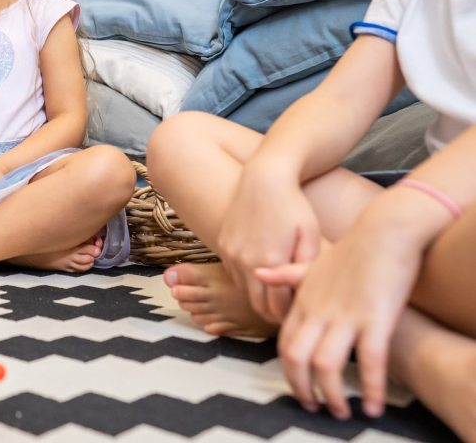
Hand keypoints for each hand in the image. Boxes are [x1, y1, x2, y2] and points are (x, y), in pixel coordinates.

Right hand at [217, 161, 322, 323]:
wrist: (264, 178)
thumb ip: (306, 269)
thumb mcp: (311, 236)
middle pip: (258, 306)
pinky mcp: (222, 245)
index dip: (291, 315)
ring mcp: (231, 253)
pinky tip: (264, 270)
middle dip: (275, 313)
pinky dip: (248, 279)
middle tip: (291, 310)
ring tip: (280, 290)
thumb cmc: (293, 206)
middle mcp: (246, 261)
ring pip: (245, 291)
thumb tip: (304, 296)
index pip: (278, 308)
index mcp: (270, 262)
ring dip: (261, 296)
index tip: (302, 313)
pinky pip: (235, 274)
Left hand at [256, 198, 426, 419]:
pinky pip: (371, 362)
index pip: (285, 342)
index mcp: (304, 301)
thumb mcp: (313, 260)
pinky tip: (373, 406)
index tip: (299, 388)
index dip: (289, 371)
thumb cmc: (353, 249)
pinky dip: (371, 388)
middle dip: (302, 389)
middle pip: (297, 358)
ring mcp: (346, 315)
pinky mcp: (376, 319)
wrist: (385, 231)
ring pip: (327, 365)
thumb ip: (286, 273)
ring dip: (332, 395)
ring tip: (341, 412)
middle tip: (314, 408)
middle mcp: (320, 311)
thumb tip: (259, 272)